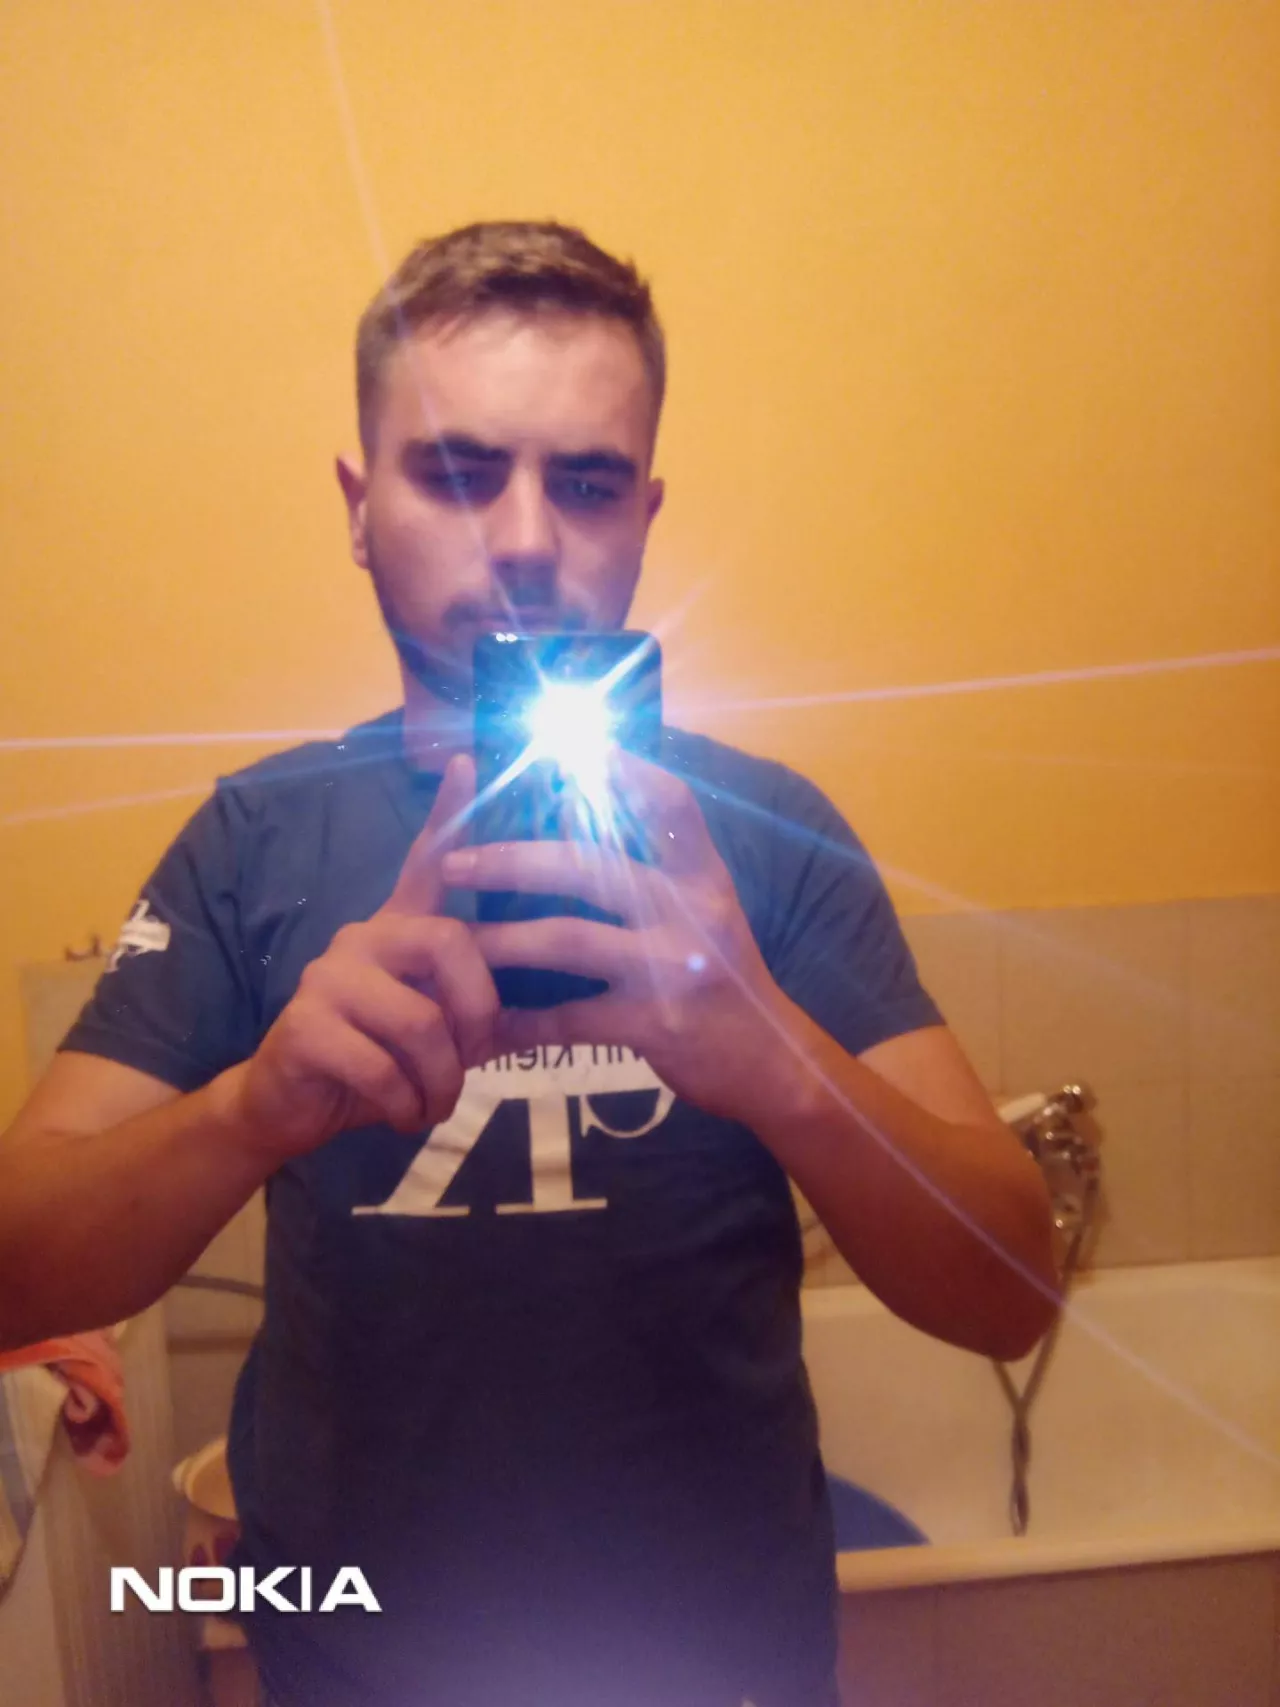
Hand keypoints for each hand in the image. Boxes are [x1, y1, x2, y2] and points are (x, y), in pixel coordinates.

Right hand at [229, 756, 500, 1160]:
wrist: (291, 1108)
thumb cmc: (378, 1065)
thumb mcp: (440, 1034)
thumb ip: (479, 1009)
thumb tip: (548, 1003)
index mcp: (400, 931)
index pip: (426, 861)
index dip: (448, 815)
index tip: (468, 760)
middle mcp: (363, 936)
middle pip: (451, 945)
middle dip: (478, 1013)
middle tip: (473, 1060)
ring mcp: (328, 975)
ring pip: (420, 1021)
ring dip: (441, 1078)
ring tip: (434, 1103)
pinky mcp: (304, 1024)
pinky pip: (381, 1065)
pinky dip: (405, 1102)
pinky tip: (400, 1114)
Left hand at [442, 752, 803, 1125]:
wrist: (772, 1064)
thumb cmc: (726, 979)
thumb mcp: (708, 912)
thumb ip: (660, 868)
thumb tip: (576, 809)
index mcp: (704, 878)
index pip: (670, 806)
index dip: (625, 772)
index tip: (573, 749)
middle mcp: (691, 912)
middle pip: (590, 867)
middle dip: (512, 861)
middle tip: (453, 864)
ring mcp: (673, 968)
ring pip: (569, 939)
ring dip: (502, 940)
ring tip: (455, 942)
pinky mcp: (654, 1023)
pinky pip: (571, 1018)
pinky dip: (524, 1023)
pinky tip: (489, 1025)